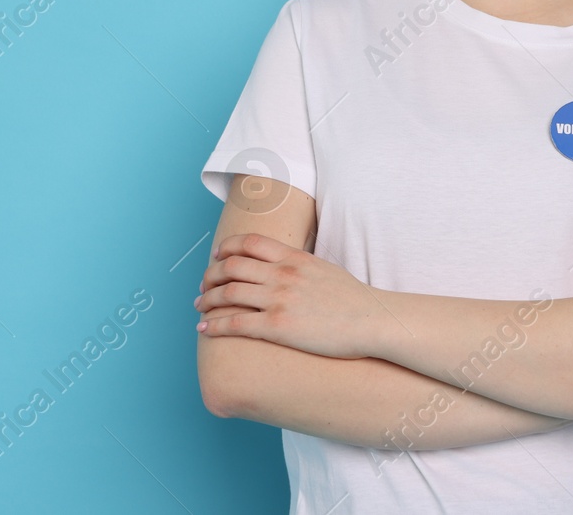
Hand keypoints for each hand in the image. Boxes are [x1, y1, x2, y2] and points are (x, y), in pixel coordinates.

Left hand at [194, 232, 390, 358]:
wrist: (372, 321)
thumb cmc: (353, 300)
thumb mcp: (324, 270)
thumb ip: (299, 265)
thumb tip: (284, 267)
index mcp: (294, 258)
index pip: (249, 243)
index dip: (226, 248)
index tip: (217, 257)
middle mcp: (283, 274)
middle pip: (232, 266)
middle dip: (210, 274)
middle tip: (203, 284)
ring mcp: (279, 299)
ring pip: (227, 293)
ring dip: (206, 299)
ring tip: (199, 307)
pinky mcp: (278, 327)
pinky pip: (235, 323)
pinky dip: (214, 325)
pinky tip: (204, 329)